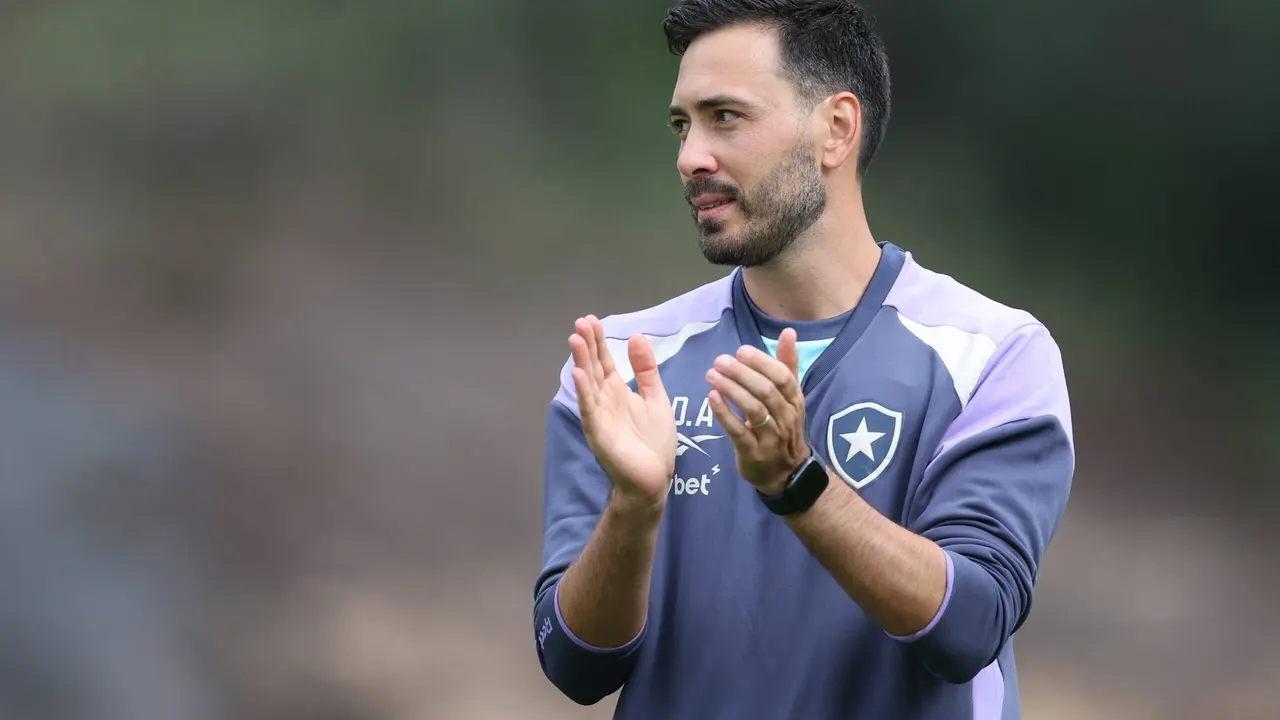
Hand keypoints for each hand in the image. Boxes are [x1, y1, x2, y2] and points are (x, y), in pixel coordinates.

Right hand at [570, 315, 676, 510]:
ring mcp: (599, 417)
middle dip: (587, 346)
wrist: (655, 478)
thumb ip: (646, 370)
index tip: (591, 320)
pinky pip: (590, 410)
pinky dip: (584, 392)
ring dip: (581, 363)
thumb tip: (635, 337)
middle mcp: (604, 401)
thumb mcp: (656, 398)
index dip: (598, 341)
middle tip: (581, 322)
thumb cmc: (654, 443)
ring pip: (588, 385)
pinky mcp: (600, 434)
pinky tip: (579, 374)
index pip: (604, 361)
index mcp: (617, 392)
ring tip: (575, 340)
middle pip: (593, 368)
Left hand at [704, 328, 810, 494]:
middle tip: (719, 360)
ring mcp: (770, 437)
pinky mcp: (753, 453)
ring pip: (753, 410)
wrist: (786, 472)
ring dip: (731, 390)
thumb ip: (787, 364)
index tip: (741, 350)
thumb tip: (788, 331)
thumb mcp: (790, 397)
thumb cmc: (783, 426)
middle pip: (766, 391)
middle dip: (742, 374)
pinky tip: (712, 398)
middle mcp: (785, 417)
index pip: (782, 377)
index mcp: (794, 400)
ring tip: (711, 375)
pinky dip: (725, 414)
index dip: (762, 362)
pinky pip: (738, 432)